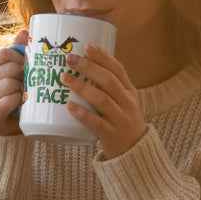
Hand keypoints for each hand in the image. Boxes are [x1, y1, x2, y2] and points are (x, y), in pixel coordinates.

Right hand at [0, 29, 28, 136]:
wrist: (0, 128)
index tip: (27, 66)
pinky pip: (10, 100)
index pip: (4, 53)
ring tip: (24, 93)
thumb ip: (14, 53)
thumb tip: (25, 32)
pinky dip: (19, 100)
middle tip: (29, 81)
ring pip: (9, 84)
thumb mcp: (7, 73)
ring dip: (22, 88)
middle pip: (8, 69)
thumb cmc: (5, 97)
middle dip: (24, 74)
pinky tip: (21, 103)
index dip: (21, 58)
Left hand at [59, 44, 146, 158]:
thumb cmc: (123, 123)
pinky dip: (82, 113)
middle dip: (89, 67)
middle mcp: (127, 103)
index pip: (118, 70)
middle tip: (70, 59)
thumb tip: (83, 68)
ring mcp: (120, 119)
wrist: (136, 153)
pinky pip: (96, 123)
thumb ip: (108, 88)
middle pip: (109, 81)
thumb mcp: (123, 103)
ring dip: (82, 87)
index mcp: (130, 92)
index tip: (87, 46)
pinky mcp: (112, 135)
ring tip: (64, 78)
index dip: (103, 57)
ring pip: (102, 100)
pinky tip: (69, 106)